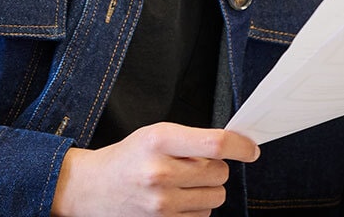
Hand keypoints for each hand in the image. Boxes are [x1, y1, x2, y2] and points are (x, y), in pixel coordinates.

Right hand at [50, 122, 259, 216]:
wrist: (92, 188)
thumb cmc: (129, 157)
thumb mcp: (154, 135)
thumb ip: (191, 139)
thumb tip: (235, 147)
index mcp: (159, 140)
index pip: (215, 144)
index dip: (241, 146)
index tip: (251, 149)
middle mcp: (161, 172)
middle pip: (220, 172)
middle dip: (216, 168)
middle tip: (196, 164)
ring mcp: (162, 203)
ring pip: (216, 197)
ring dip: (207, 190)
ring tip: (181, 182)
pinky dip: (197, 208)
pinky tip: (176, 199)